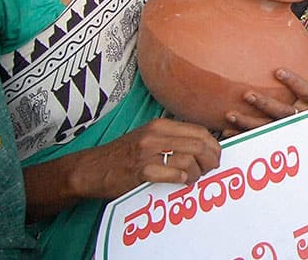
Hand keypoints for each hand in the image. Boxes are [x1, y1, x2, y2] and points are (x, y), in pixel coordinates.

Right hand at [70, 118, 220, 197]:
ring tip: (193, 179)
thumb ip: (172, 138)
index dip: (214, 145)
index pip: (200, 131)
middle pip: (199, 144)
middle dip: (211, 159)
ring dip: (197, 173)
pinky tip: (180, 181)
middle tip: (210, 170)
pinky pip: (173, 174)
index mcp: (161, 125)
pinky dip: (182, 179)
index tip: (215, 157)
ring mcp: (148, 153)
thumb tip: (203, 146)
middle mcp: (156, 135)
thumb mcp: (148, 137)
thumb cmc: (123, 155)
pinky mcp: (141, 171)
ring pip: (189, 159)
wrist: (92, 168)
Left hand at [221, 58, 307, 135]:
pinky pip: (257, 137)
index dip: (294, 82)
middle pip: (283, 113)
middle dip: (265, 104)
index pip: (306, 92)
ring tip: (230, 114)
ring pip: (267, 127)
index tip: (278, 71)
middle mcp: (299, 116)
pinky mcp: (273, 135)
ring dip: (248, 122)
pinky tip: (227, 131)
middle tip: (247, 94)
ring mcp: (285, 127)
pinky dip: (241, 135)